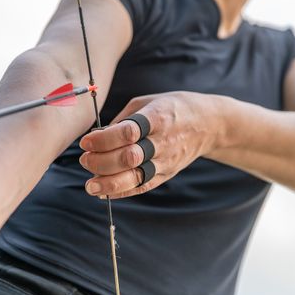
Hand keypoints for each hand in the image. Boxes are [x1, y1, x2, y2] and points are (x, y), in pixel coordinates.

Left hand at [79, 92, 225, 198]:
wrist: (209, 124)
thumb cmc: (172, 108)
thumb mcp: (147, 102)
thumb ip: (122, 119)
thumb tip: (97, 137)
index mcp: (156, 117)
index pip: (127, 132)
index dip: (103, 140)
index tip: (86, 142)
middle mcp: (162, 141)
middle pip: (129, 158)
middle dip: (101, 162)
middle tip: (84, 160)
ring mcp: (166, 161)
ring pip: (136, 177)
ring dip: (109, 184)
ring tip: (90, 185)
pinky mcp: (167, 174)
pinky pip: (143, 187)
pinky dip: (122, 192)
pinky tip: (104, 192)